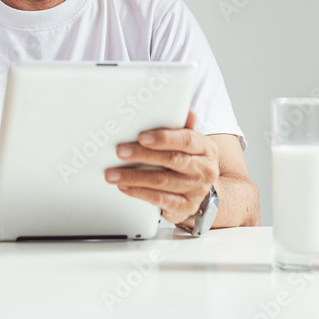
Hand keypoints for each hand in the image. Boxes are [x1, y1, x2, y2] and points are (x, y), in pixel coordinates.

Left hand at [103, 109, 218, 225]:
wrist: (201, 190)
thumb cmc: (190, 160)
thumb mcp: (190, 142)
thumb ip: (182, 127)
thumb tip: (186, 111)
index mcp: (206, 148)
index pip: (187, 140)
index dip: (164, 138)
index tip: (142, 137)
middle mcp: (204, 170)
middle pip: (172, 160)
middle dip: (143, 155)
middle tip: (120, 151)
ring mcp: (196, 190)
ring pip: (162, 182)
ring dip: (134, 177)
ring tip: (113, 173)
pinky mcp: (185, 208)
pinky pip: (160, 201)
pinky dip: (140, 193)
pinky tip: (124, 187)